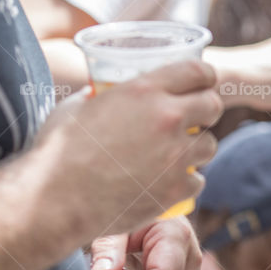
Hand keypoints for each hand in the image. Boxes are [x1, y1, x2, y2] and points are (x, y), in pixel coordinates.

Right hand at [34, 60, 221, 235]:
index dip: (205, 77)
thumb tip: (104, 93)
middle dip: (207, 110)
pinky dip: (186, 182)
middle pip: (213, 105)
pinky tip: (169, 182)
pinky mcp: (176, 188)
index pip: (197, 71)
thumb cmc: (58, 151)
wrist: (57, 198)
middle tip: (196, 119)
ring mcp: (175, 155)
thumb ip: (102, 96)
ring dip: (197, 149)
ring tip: (176, 154)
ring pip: (209, 146)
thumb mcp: (78, 106)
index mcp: (143, 90)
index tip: (204, 84)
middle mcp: (167, 119)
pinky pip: (198, 181)